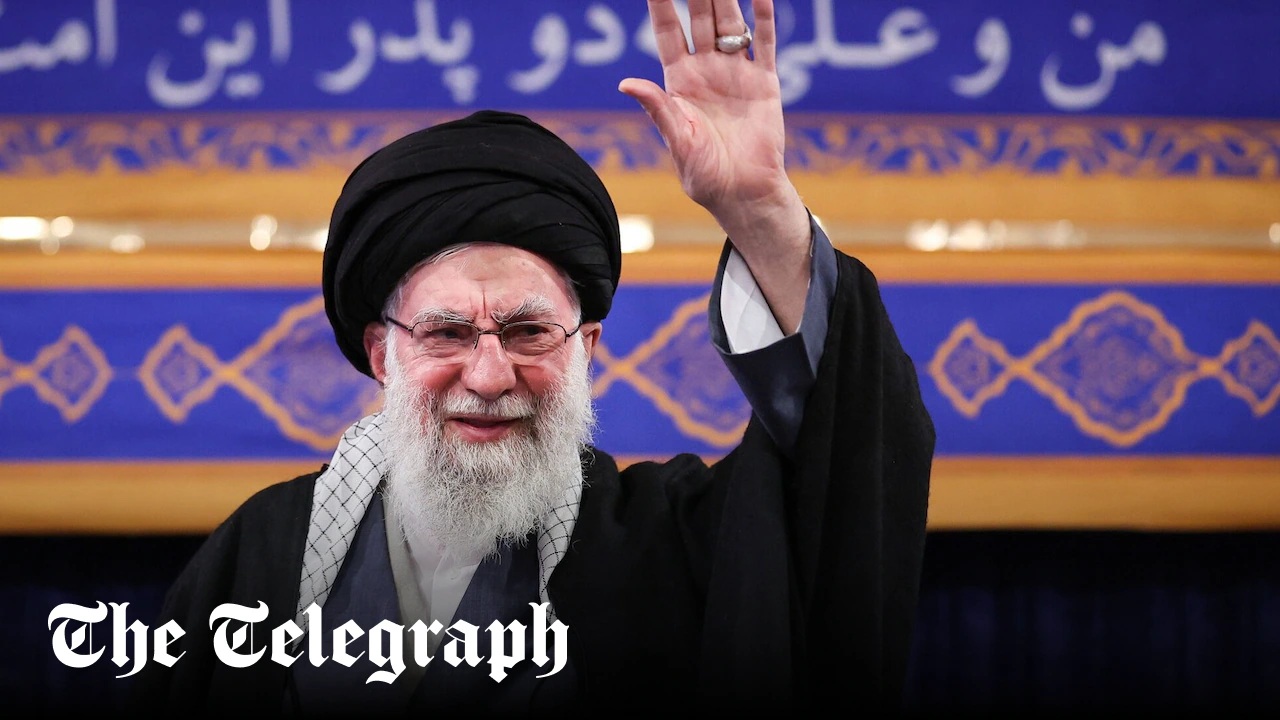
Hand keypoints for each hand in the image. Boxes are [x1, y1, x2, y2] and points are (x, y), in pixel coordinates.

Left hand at [619, 0, 804, 235]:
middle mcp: (707, 70)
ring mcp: (736, 72)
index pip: (668, 31)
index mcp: (679, 81)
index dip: (661, 3)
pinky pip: (764, 41)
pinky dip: (763, 15)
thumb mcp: (677, 142)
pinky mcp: (764, 82)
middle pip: (700, 17)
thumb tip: (626, 83)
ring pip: (730, 22)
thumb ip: (658, 109)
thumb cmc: (705, 175)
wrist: (744, 193)